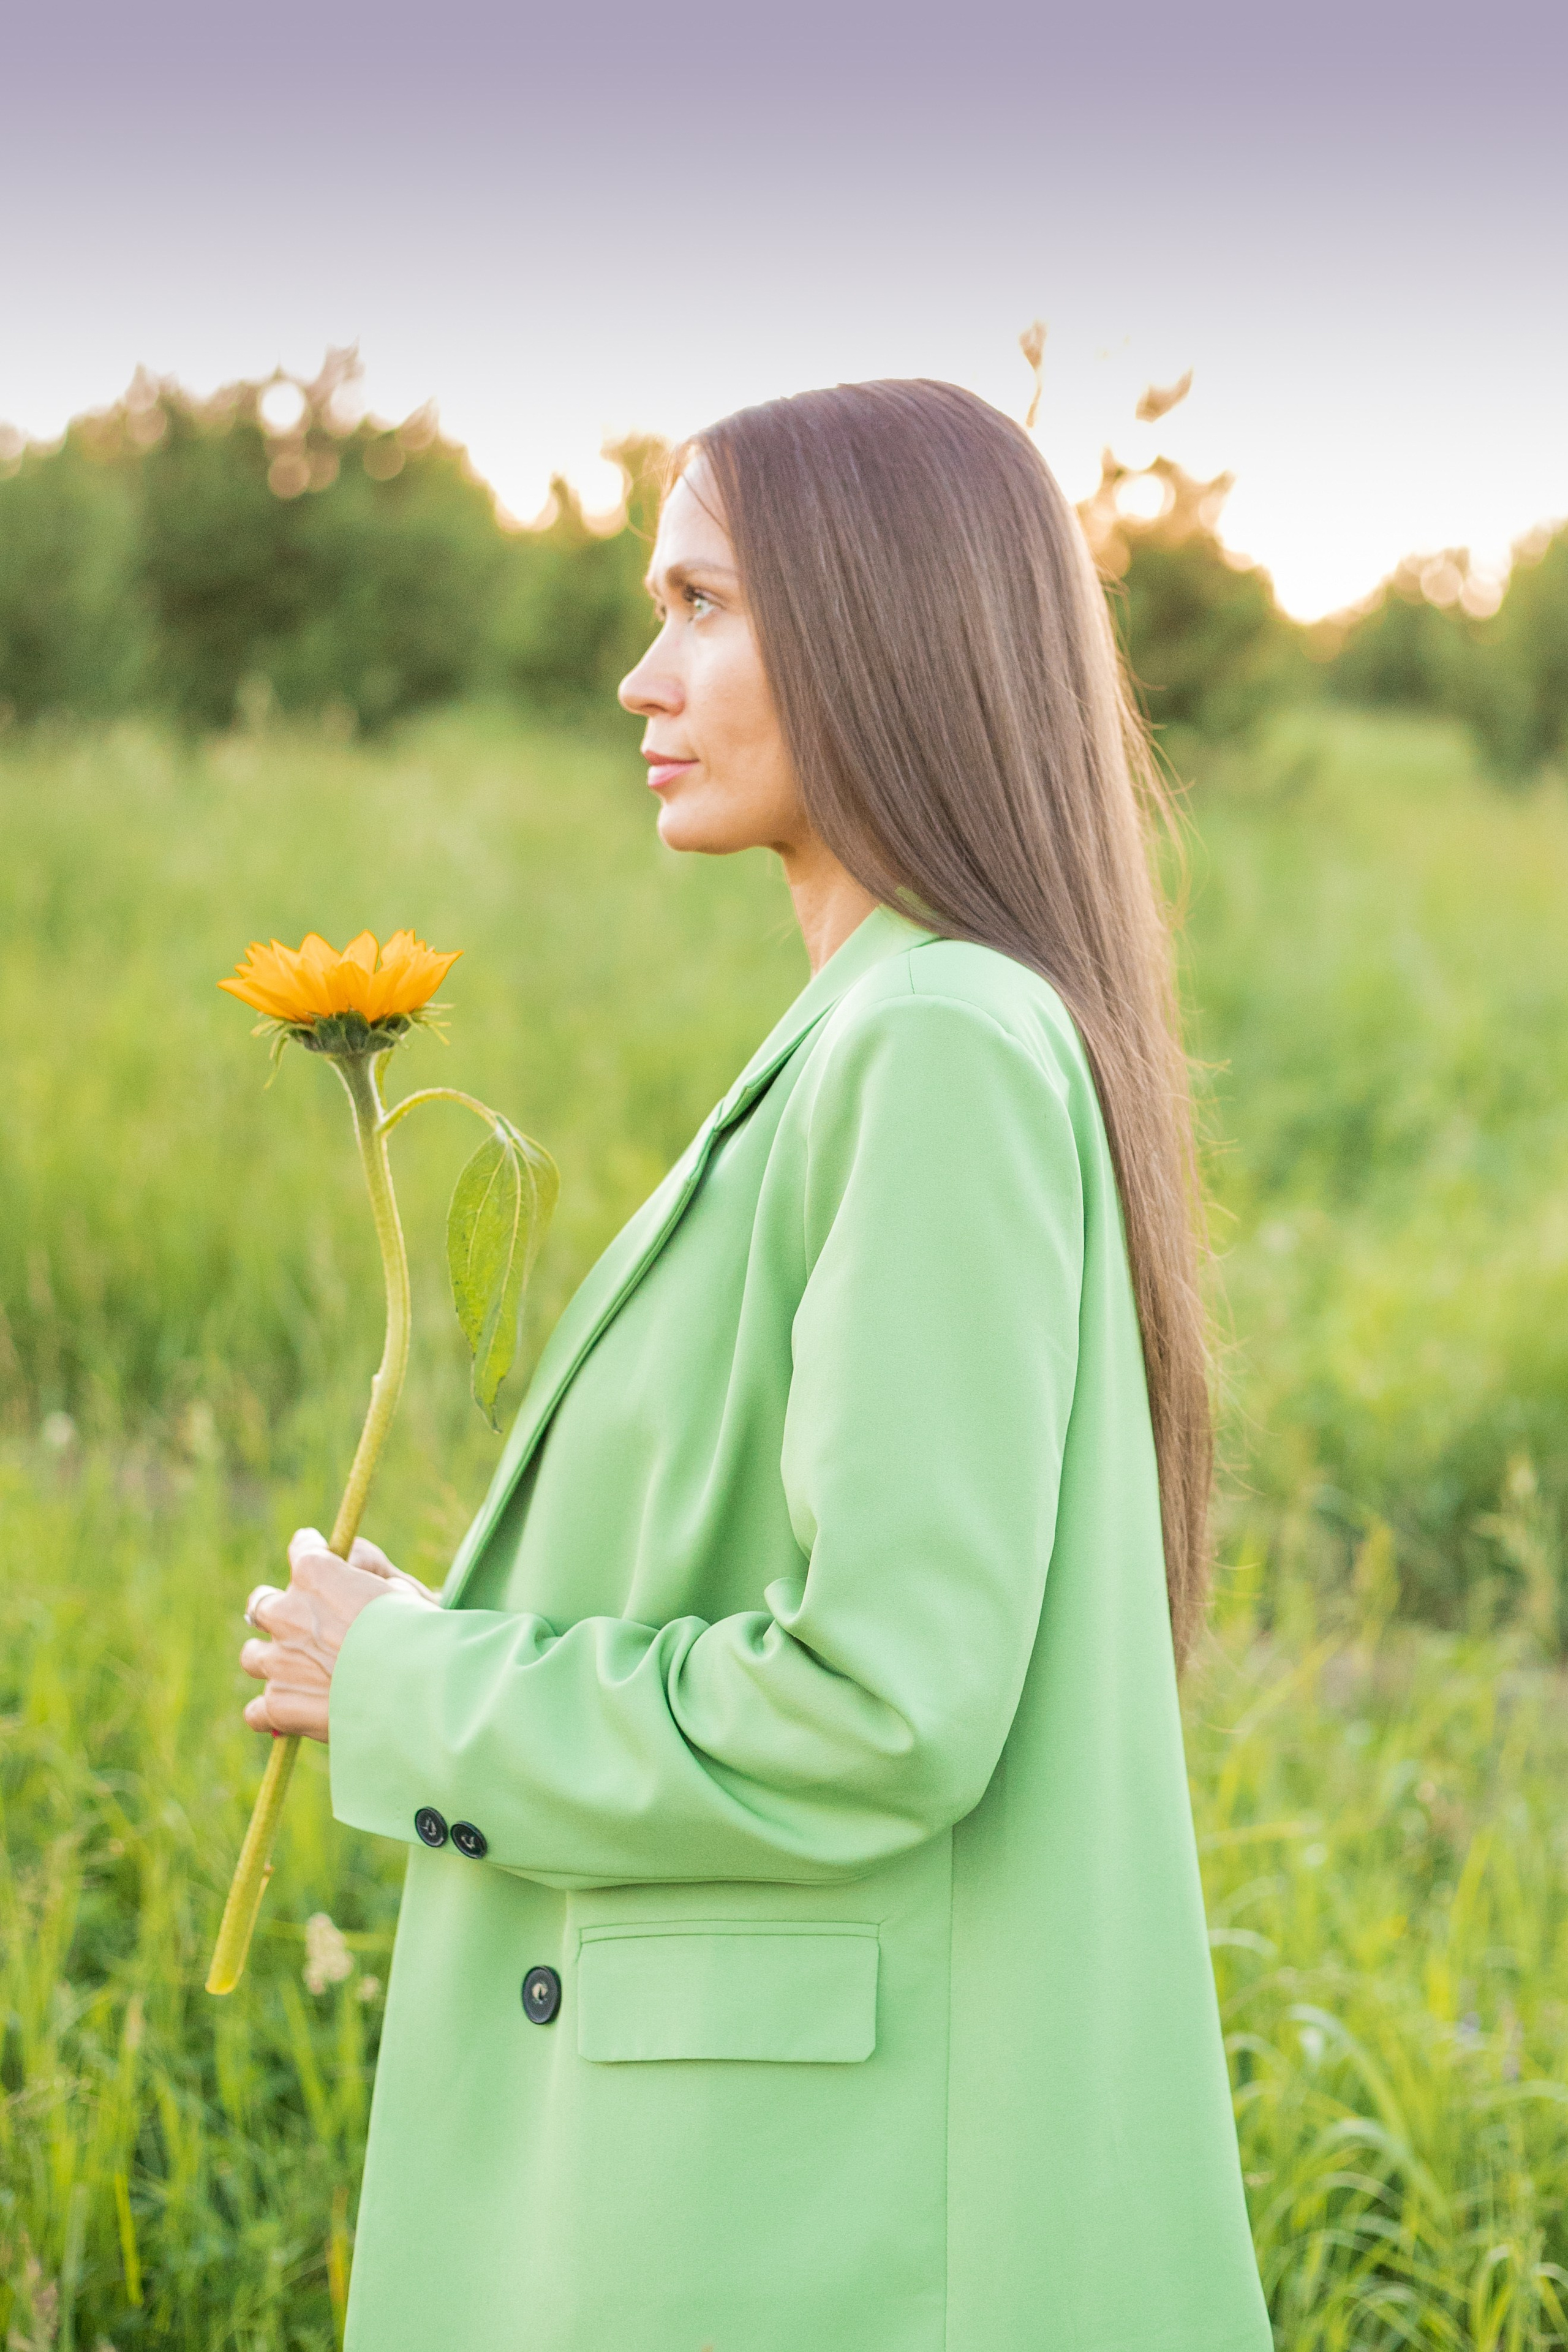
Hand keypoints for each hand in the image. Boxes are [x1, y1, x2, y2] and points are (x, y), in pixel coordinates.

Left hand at [240, 1527, 439, 1741]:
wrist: (420, 1690)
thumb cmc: (421, 1634)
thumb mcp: (402, 1589)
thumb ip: (368, 1575)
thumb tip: (352, 1570)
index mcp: (316, 1572)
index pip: (302, 1550)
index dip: (310, 1552)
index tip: (316, 1558)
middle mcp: (287, 1611)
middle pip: (262, 1604)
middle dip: (278, 1613)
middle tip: (298, 1628)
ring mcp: (278, 1660)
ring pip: (252, 1657)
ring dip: (271, 1662)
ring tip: (296, 1676)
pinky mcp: (278, 1704)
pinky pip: (256, 1711)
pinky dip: (273, 1715)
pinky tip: (292, 1718)